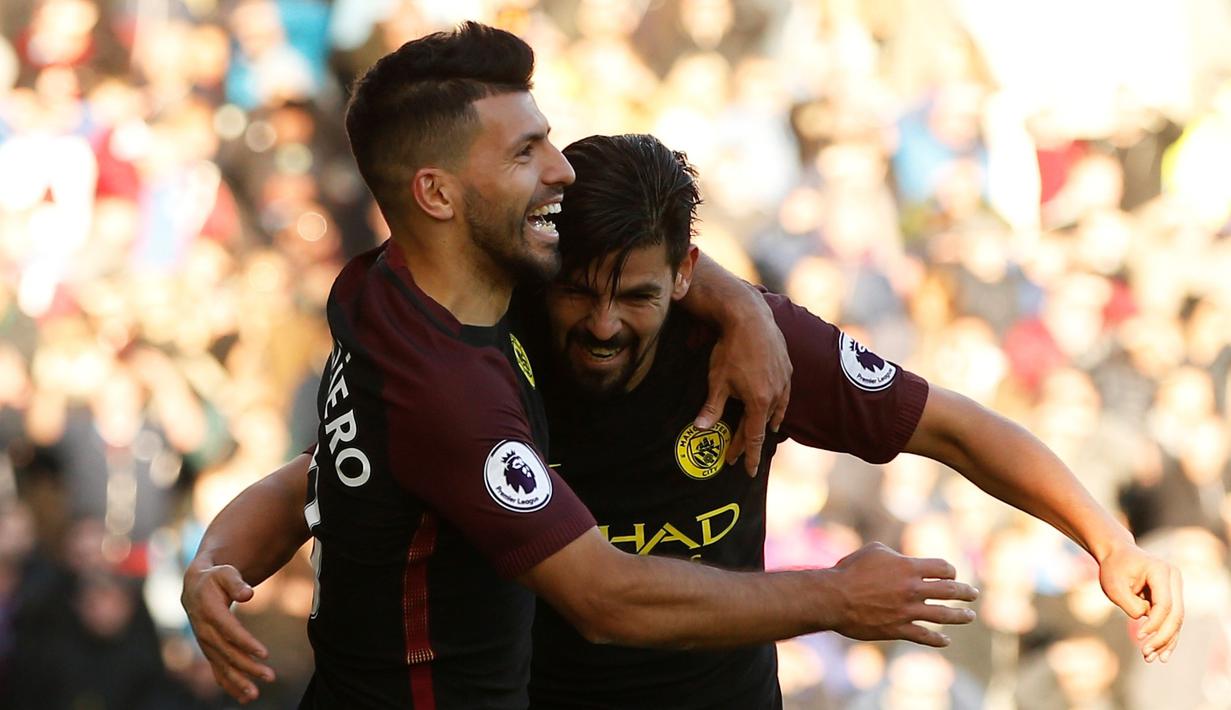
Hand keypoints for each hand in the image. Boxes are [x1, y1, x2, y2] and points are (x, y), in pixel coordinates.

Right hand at [181, 563, 274, 702]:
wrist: (195, 587)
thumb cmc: (215, 577)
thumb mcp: (225, 573)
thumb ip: (236, 582)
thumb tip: (248, 594)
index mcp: (209, 611)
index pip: (229, 630)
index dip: (246, 643)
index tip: (265, 654)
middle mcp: (204, 631)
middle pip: (227, 652)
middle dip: (248, 666)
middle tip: (270, 676)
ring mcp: (205, 643)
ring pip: (221, 665)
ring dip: (238, 681)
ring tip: (255, 695)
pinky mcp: (209, 650)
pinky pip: (217, 670)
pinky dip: (229, 685)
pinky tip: (244, 696)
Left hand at [694, 296, 790, 475]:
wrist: (751, 319)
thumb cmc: (731, 350)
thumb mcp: (717, 381)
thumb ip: (712, 408)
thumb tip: (700, 430)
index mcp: (759, 402)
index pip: (753, 437)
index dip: (748, 456)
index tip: (747, 471)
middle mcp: (776, 396)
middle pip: (762, 426)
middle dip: (749, 442)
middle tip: (738, 454)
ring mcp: (784, 382)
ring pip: (777, 411)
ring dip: (766, 423)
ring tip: (761, 432)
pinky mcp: (787, 369)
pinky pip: (784, 395)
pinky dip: (777, 405)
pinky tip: (775, 405)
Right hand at [823, 542, 978, 646]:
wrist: (834, 598)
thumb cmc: (850, 570)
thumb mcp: (874, 551)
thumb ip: (895, 554)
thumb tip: (903, 559)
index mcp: (909, 568)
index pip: (943, 568)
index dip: (950, 571)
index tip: (951, 575)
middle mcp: (913, 590)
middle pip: (950, 591)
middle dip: (965, 592)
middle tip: (973, 594)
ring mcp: (907, 611)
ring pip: (943, 615)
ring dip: (960, 616)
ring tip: (969, 616)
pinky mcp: (898, 629)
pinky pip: (924, 636)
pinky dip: (938, 639)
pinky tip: (946, 640)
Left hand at [1097, 543, 1183, 662]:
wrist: (1118, 555)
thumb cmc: (1113, 568)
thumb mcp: (1113, 585)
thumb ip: (1130, 604)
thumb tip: (1144, 619)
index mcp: (1161, 571)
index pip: (1165, 604)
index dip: (1154, 623)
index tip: (1138, 636)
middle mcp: (1174, 580)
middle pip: (1176, 615)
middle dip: (1162, 637)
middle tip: (1146, 653)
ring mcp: (1176, 589)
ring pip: (1176, 621)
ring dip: (1165, 641)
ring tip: (1151, 658)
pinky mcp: (1172, 599)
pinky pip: (1171, 621)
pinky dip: (1165, 636)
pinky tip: (1159, 654)